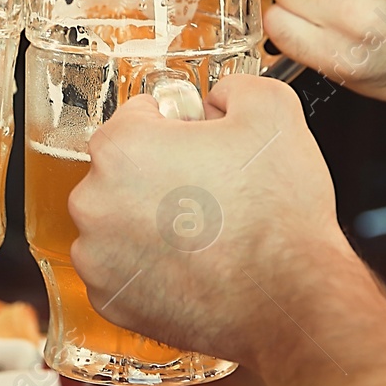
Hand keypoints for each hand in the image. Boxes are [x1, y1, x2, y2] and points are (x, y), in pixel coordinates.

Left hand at [69, 75, 345, 359]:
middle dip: (157, 175)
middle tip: (208, 192)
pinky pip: (120, 268)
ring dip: (147, 222)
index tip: (200, 148)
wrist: (291, 298)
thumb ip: (233, 85)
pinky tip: (188, 265)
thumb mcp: (272, 109)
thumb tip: (217, 97)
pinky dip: (146, 266)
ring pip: (116, 221)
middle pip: (121, 170)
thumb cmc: (278, 215)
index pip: (138, 116)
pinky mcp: (110, 299)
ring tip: (201, 232)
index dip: (178, 127)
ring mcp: (97, 256)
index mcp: (121, 147)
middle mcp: (94, 201)